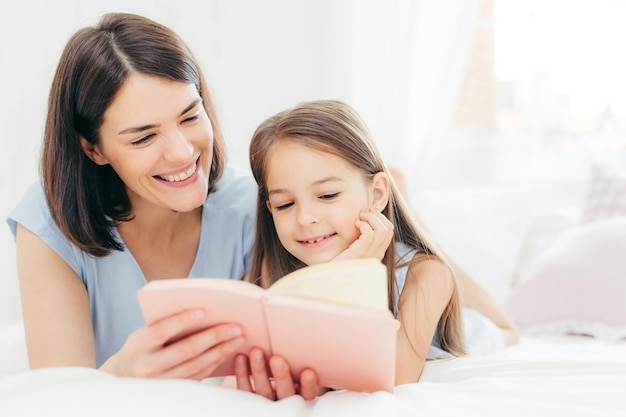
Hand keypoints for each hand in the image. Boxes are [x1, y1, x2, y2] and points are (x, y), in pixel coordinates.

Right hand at [100, 308, 244, 379]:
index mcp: (137, 346)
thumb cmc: (142, 344)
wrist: (125, 375)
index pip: (161, 330)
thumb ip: (166, 322)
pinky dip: (215, 362)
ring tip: (238, 338)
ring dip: (221, 351)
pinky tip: (227, 351)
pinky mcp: (173, 390)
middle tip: (236, 326)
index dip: (182, 320)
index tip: (204, 310)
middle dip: (214, 337)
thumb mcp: (145, 331)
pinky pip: (198, 376)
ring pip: (196, 365)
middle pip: (186, 350)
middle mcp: (146, 366)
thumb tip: (202, 308)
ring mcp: (160, 382)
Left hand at [234, 347, 320, 400]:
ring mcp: (266, 401)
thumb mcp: (296, 366)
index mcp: (300, 393)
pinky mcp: (249, 399)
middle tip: (276, 358)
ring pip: (263, 391)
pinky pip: (245, 389)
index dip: (308, 384)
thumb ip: (298, 358)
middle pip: (285, 392)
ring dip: (259, 370)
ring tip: (256, 351)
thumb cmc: (287, 366)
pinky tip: (241, 358)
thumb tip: (305, 330)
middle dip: (281, 375)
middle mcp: (284, 399)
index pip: (307, 393)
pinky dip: (242, 374)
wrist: (263, 384)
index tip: (308, 372)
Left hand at [332, 210, 393, 261]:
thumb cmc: (339, 263)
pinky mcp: (361, 252)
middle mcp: (377, 254)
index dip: (380, 219)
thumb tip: (360, 220)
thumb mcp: (352, 250)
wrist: (331, 278)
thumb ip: (359, 239)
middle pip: (389, 228)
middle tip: (363, 215)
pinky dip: (364, 224)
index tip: (366, 216)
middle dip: (377, 216)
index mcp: (377, 252)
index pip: (389, 231)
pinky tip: (355, 225)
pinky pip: (370, 234)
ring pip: (383, 229)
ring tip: (359, 218)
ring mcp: (371, 254)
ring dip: (371, 218)